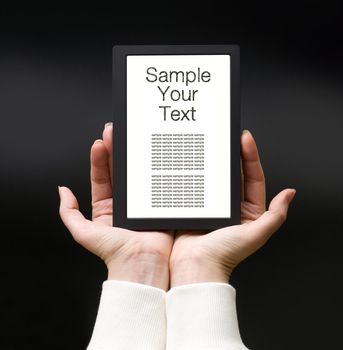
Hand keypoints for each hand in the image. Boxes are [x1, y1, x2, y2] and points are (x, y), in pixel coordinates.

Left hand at [58, 123, 172, 290]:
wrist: (141, 264)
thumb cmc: (114, 253)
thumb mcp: (84, 233)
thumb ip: (69, 213)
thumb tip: (62, 191)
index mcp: (106, 207)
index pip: (101, 177)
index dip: (99, 160)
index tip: (99, 144)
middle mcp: (123, 202)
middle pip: (118, 171)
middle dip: (115, 151)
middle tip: (113, 133)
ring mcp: (140, 201)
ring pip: (135, 173)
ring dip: (132, 156)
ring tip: (128, 138)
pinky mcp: (156, 203)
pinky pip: (154, 183)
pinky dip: (153, 169)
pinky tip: (151, 156)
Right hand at [170, 130, 295, 286]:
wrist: (195, 265)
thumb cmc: (224, 254)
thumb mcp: (256, 234)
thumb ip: (275, 215)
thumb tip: (290, 193)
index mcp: (249, 211)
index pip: (253, 177)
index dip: (251, 157)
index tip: (246, 140)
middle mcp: (232, 206)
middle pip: (235, 173)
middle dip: (234, 154)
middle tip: (229, 136)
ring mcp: (213, 205)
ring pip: (216, 177)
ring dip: (216, 161)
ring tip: (214, 145)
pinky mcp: (197, 205)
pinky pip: (199, 184)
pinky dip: (198, 173)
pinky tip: (196, 162)